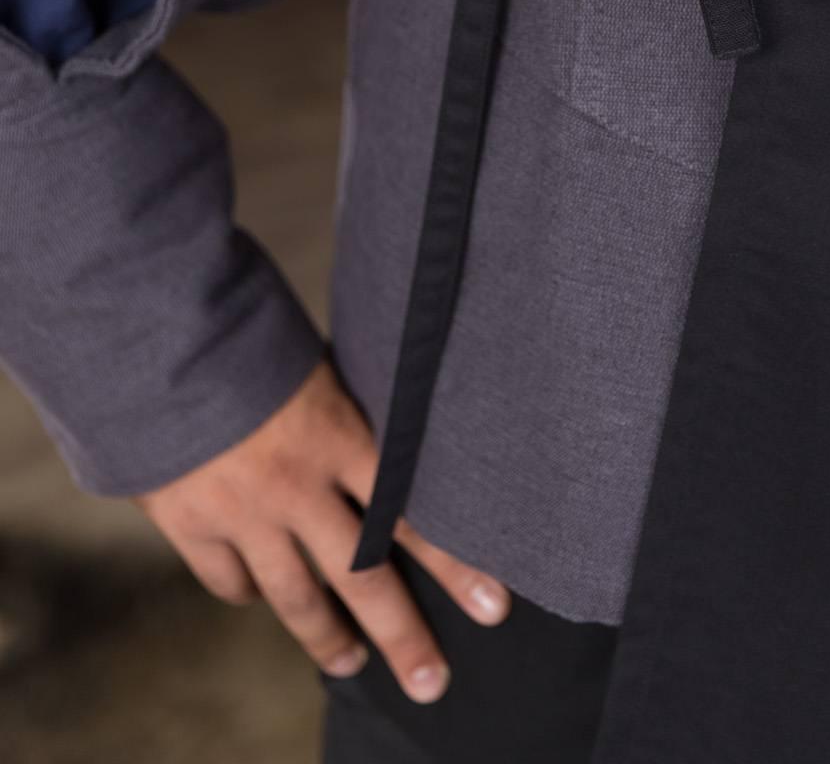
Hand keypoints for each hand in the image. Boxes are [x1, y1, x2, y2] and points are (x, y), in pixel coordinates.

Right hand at [135, 359, 509, 700]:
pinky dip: (249, 592)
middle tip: (430, 681)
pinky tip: (262, 597)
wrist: (155, 338)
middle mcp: (296, 486)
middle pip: (361, 577)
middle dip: (401, 634)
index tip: (493, 606)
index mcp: (338, 437)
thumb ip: (348, 410)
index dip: (454, 564)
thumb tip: (380, 434)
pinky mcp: (189, 522)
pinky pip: (230, 580)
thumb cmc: (250, 330)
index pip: (411, 514)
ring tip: (350, 662)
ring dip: (327, 637)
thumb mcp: (319, 362)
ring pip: (295, 596)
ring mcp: (241, 511)